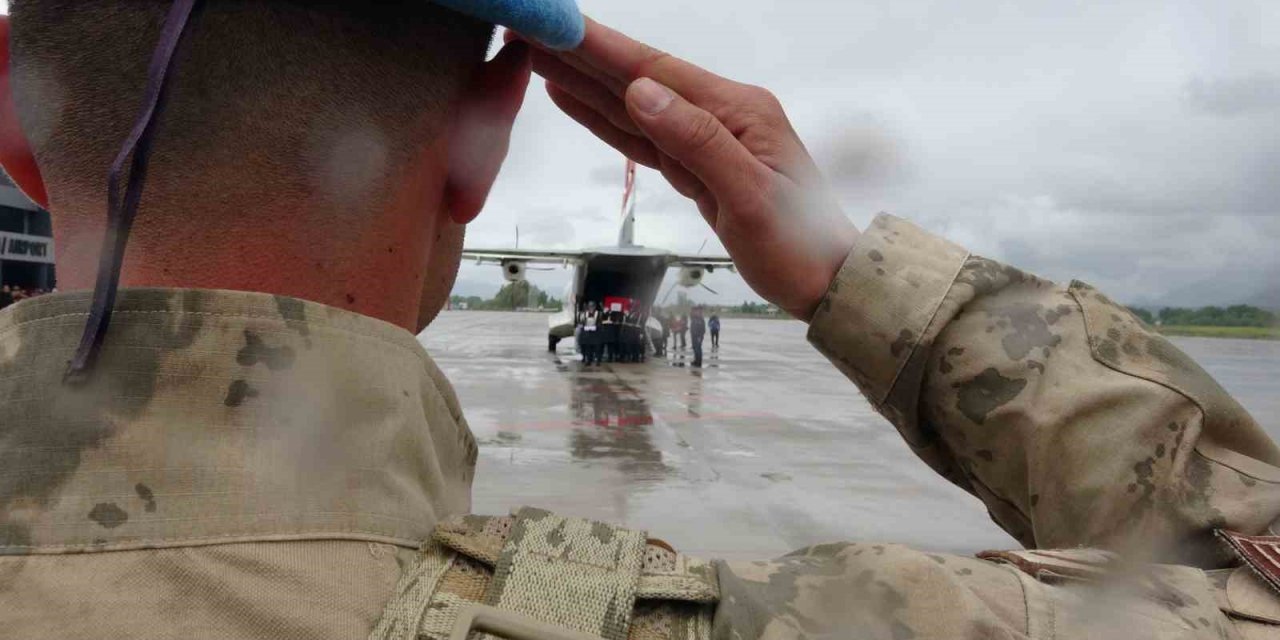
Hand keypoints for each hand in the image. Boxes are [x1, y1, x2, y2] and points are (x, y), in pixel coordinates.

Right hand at [516, 19, 859, 320]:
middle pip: (639, 79)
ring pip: (634, 106)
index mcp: (739, 111)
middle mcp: (722, 115)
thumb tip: (642, 93)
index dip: (602, 48)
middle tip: (531, 32)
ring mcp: (709, 140)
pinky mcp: (697, 168)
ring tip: (538, 59)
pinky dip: (606, 120)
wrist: (827, 283)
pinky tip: (576, 101)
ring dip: (586, 82)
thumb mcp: (749, 196)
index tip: (559, 27)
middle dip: (583, 56)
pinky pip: (642, 138)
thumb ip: (696, 142)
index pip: (658, 70)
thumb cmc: (800, 244)